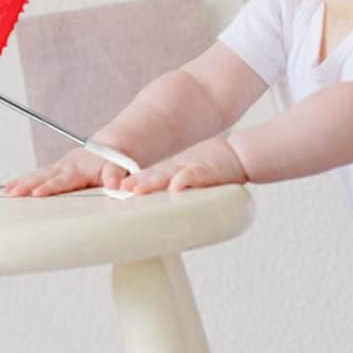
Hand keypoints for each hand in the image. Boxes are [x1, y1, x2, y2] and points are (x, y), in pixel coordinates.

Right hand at [2, 146, 131, 196]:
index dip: (49, 187)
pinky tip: (12, 187)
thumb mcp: (124, 165)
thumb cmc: (120, 155)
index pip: (62, 180)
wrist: (118, 141)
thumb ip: (116, 174)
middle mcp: (68, 165)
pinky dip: (25, 179)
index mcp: (82, 167)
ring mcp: (62, 166)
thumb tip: (114, 185)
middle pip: (44, 175)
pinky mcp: (60, 169)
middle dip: (26, 184)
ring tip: (5, 191)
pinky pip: (40, 174)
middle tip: (11, 193)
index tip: (36, 193)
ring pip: (38, 173)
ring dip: (21, 181)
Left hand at [122, 136, 246, 194]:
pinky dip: (184, 180)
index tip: (115, 189)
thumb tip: (155, 197)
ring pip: (167, 175)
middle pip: (153, 177)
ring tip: (135, 188)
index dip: (132, 183)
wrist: (237, 155)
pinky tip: (175, 186)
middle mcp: (177, 171)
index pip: (147, 178)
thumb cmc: (212, 169)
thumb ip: (170, 185)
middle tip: (120, 188)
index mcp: (171, 173)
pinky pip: (194, 176)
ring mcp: (191, 170)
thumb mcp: (186, 176)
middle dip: (136, 183)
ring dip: (150, 182)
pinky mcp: (207, 172)